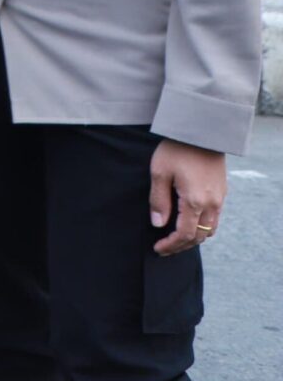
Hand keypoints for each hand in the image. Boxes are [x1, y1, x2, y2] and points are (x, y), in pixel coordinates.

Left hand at [149, 140, 226, 255]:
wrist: (202, 132)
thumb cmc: (176, 150)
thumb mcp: (159, 173)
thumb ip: (158, 201)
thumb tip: (158, 224)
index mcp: (195, 201)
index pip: (184, 234)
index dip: (171, 245)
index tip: (158, 249)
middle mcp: (211, 203)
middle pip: (199, 236)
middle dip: (181, 246)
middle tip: (165, 249)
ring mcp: (219, 198)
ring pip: (210, 229)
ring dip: (193, 238)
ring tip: (176, 239)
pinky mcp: (222, 191)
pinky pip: (215, 218)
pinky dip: (202, 227)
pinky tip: (189, 223)